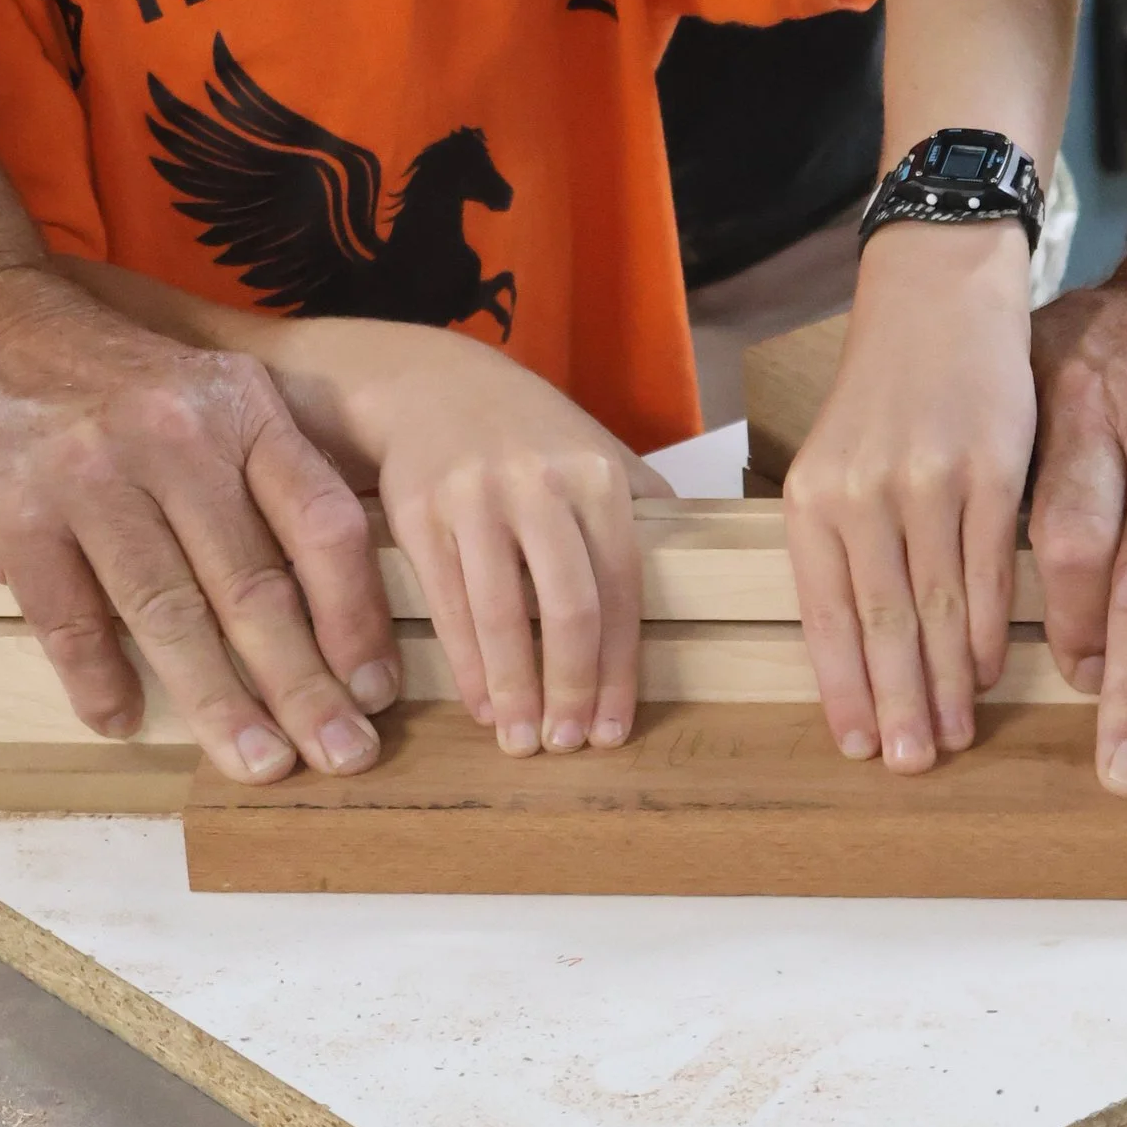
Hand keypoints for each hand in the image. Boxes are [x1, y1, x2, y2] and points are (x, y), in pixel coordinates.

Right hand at [0, 264, 397, 777]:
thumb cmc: (93, 369)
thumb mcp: (196, 386)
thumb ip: (255, 472)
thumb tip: (323, 604)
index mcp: (236, 406)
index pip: (322, 523)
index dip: (358, 616)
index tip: (377, 689)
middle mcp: (174, 439)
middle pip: (255, 586)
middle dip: (305, 686)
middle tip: (343, 755)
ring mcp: (91, 479)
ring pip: (171, 616)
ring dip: (220, 704)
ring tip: (258, 763)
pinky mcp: (16, 518)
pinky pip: (72, 623)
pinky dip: (100, 682)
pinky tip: (122, 722)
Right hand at [341, 328, 658, 755]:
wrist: (430, 383)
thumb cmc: (527, 432)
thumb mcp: (595, 448)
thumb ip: (645, 504)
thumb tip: (707, 562)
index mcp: (596, 476)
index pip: (621, 588)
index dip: (621, 668)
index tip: (617, 727)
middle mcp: (539, 484)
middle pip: (567, 607)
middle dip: (572, 687)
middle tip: (571, 743)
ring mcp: (475, 497)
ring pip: (501, 613)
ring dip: (514, 689)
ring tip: (522, 739)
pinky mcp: (420, 513)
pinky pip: (448, 604)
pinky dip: (467, 663)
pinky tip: (480, 702)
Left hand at [782, 223, 1036, 768]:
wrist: (935, 299)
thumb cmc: (883, 394)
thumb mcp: (835, 463)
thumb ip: (840, 547)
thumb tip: (858, 653)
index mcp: (810, 501)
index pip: (825, 617)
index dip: (843, 689)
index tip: (860, 747)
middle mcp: (860, 495)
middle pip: (881, 625)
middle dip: (898, 705)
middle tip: (914, 765)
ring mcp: (925, 482)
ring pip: (935, 606)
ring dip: (946, 682)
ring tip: (955, 736)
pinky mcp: (988, 468)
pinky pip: (988, 568)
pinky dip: (988, 629)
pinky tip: (988, 670)